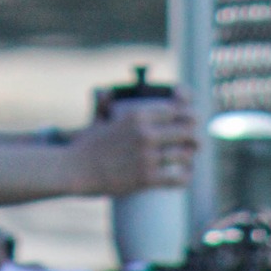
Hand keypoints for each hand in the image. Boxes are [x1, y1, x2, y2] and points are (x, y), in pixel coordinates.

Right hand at [75, 93, 199, 194]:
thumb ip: (104, 105)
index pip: (175, 111)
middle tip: (195, 143)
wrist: (74, 169)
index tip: (190, 122)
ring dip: (189, 159)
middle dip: (194, 138)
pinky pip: (178, 177)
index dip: (187, 116)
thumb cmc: (84, 145)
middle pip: (186, 132)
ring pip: (184, 155)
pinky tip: (183, 176)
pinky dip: (185, 177)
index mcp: (136, 115)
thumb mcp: (97, 120)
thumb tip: (104, 91)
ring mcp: (147, 156)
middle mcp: (145, 133)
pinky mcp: (147, 178)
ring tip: (188, 161)